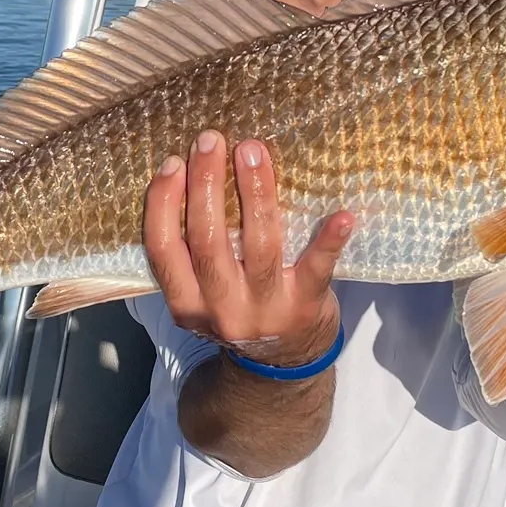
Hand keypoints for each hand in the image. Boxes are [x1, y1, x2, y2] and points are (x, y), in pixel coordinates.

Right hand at [143, 131, 352, 366]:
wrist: (283, 367)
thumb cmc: (241, 310)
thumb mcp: (203, 295)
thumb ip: (193, 255)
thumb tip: (190, 176)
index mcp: (187, 303)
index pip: (163, 248)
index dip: (164, 203)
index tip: (173, 162)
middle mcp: (222, 308)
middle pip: (207, 239)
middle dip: (206, 183)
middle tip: (212, 139)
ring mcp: (266, 309)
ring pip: (258, 244)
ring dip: (255, 191)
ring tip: (252, 151)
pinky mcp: (306, 306)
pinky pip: (318, 268)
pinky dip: (330, 240)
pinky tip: (342, 214)